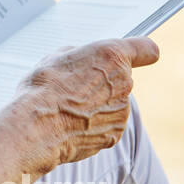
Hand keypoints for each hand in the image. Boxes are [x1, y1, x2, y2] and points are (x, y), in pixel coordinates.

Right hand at [13, 38, 159, 170]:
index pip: (146, 49)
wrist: (37, 126)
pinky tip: (72, 125)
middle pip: (121, 79)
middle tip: (75, 88)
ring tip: (69, 109)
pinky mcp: (115, 134)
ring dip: (97, 105)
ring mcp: (122, 110)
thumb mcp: (55, 58)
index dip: (141, 53)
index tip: (139, 56)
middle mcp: (124, 82)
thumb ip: (79, 56)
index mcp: (112, 56)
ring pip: (113, 104)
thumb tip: (81, 61)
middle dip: (102, 82)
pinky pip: (107, 125)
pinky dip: (93, 125)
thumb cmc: (43, 89)